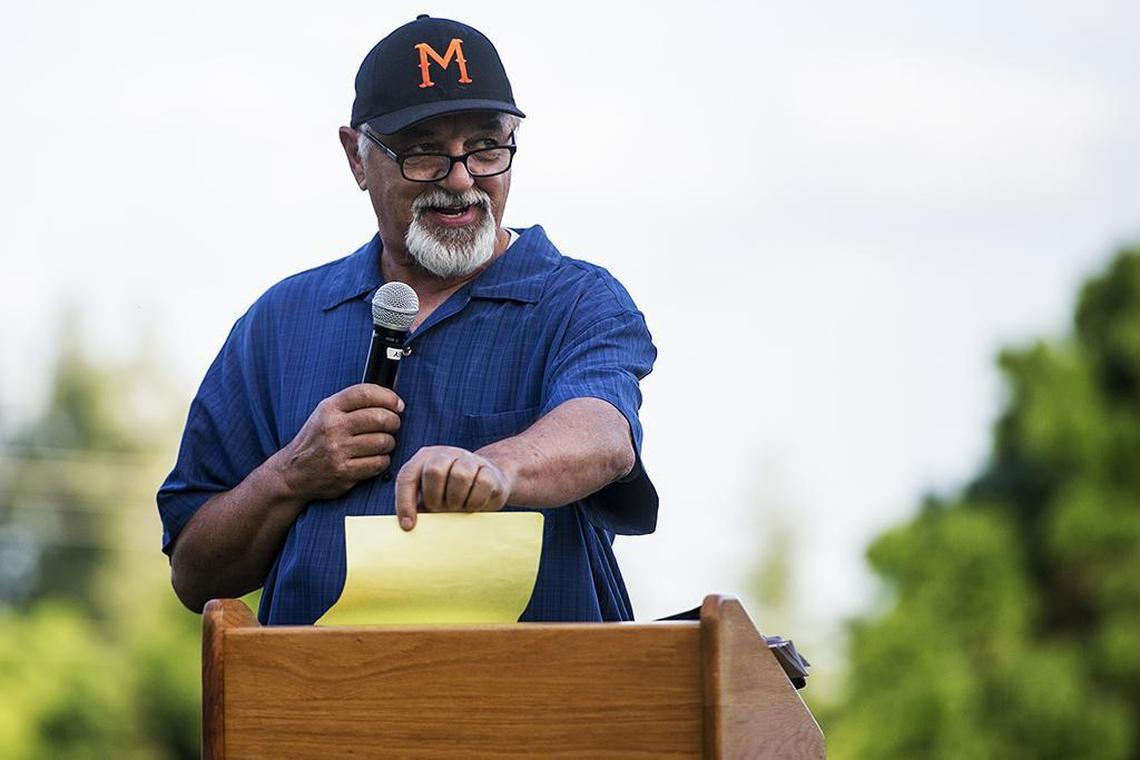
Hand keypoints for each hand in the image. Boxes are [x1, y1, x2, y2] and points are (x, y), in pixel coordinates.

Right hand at [275, 384, 402, 501]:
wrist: (294, 473)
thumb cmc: (316, 440)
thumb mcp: (326, 413)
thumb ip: (354, 403)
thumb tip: (391, 393)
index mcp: (329, 409)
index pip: (365, 393)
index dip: (388, 397)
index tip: (397, 404)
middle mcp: (333, 428)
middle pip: (380, 417)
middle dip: (393, 421)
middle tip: (393, 425)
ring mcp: (338, 451)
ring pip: (383, 441)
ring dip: (389, 443)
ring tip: (382, 443)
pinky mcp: (344, 472)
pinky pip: (378, 463)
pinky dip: (382, 461)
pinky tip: (375, 458)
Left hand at [394, 446, 511, 529]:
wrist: (488, 483)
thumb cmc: (452, 495)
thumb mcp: (431, 498)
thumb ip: (418, 507)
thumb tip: (406, 527)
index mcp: (424, 459)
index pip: (407, 476)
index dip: (405, 502)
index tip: (409, 526)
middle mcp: (445, 454)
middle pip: (434, 470)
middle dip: (435, 497)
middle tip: (440, 510)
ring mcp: (469, 458)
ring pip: (460, 475)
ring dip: (457, 500)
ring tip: (458, 507)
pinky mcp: (489, 470)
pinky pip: (482, 483)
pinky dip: (476, 501)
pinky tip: (473, 505)